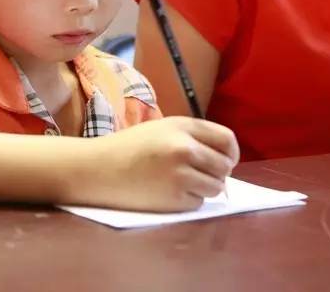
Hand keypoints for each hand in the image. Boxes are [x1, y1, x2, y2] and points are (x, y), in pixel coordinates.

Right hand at [85, 116, 239, 211]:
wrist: (98, 169)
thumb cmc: (130, 147)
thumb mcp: (163, 128)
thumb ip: (194, 137)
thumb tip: (226, 160)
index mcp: (184, 126)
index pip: (227, 140)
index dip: (231, 153)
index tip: (226, 160)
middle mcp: (185, 148)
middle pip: (224, 166)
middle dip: (218, 173)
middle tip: (200, 175)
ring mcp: (180, 175)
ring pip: (215, 187)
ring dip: (205, 188)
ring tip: (183, 183)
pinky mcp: (174, 199)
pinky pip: (198, 203)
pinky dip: (189, 201)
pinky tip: (169, 193)